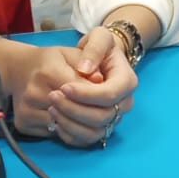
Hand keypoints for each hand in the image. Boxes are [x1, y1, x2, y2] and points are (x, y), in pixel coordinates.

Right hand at [0, 43, 102, 142]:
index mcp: (48, 72)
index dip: (97, 95)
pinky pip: (56, 136)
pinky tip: (79, 124)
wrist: (19, 70)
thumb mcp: (71, 54)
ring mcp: (27, 111)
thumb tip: (100, 80)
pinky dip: (71, 133)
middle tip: (106, 110)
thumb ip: (88, 64)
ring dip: (84, 125)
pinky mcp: (23, 125)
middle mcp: (34, 93)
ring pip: (66, 128)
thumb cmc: (50, 60)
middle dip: (94, 113)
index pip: (81, 91)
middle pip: (73, 113)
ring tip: (94, 118)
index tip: (107, 95)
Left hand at [49, 28, 138, 146]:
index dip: (86, 94)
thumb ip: (94, 49)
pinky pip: (86, 140)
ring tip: (52, 108)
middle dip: (74, 108)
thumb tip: (85, 70)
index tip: (64, 87)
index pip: (109, 94)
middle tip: (52, 96)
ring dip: (70, 123)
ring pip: (94, 132)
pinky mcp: (101, 128)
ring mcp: (113, 118)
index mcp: (127, 81)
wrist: (98, 60)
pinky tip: (55, 120)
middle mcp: (124, 104)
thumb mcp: (99, 37)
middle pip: (102, 116)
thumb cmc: (99, 48)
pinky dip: (69, 134)